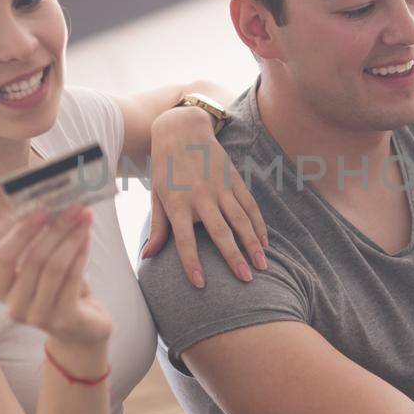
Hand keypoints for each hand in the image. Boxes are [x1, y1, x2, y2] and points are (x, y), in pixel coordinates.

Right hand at [0, 205, 112, 350]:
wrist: (81, 332)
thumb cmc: (58, 292)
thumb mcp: (42, 270)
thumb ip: (38, 243)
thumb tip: (49, 203)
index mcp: (2, 290)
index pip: (2, 257)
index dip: (21, 231)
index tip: (42, 209)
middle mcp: (15, 306)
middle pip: (33, 258)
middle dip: (55, 228)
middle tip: (74, 207)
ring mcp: (38, 316)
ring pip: (54, 267)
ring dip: (71, 238)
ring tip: (85, 218)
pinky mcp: (64, 319)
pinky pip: (72, 279)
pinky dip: (80, 254)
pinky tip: (87, 238)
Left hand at [140, 106, 268, 287]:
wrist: (181, 130)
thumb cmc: (164, 168)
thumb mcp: (156, 195)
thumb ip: (157, 227)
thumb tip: (148, 256)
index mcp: (177, 203)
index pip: (184, 240)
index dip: (191, 263)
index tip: (200, 284)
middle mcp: (200, 197)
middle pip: (219, 232)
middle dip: (233, 257)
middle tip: (246, 279)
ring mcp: (220, 187)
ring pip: (240, 220)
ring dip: (252, 243)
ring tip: (262, 265)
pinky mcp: (233, 179)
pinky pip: (249, 205)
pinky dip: (258, 224)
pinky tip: (265, 242)